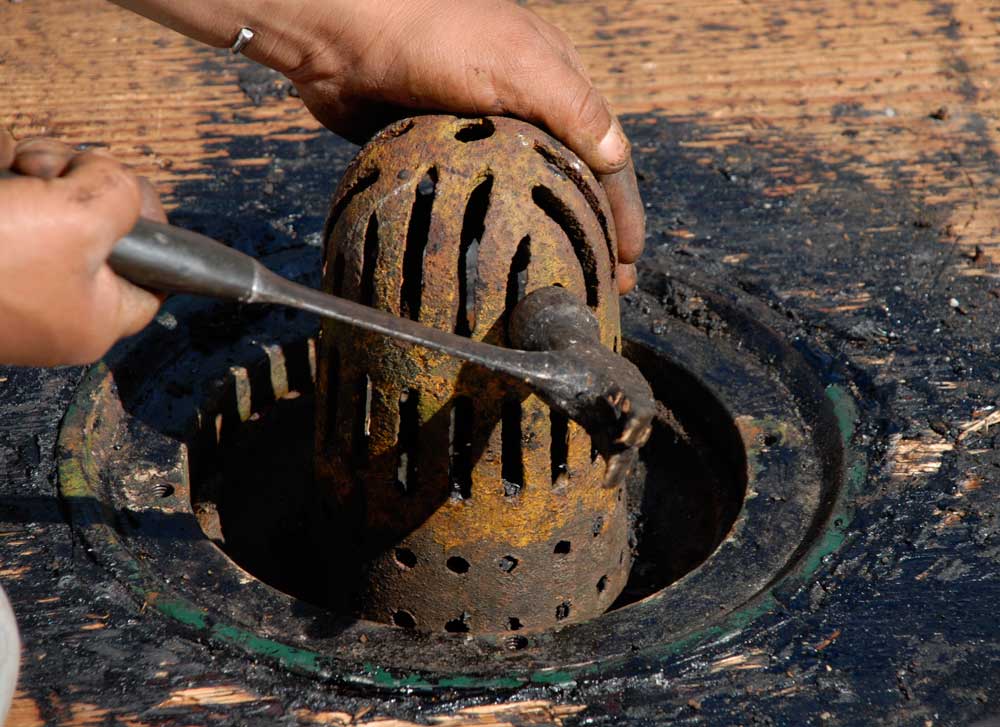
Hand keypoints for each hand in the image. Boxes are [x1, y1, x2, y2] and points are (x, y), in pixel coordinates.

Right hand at [0, 131, 164, 365]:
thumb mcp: (81, 220)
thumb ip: (124, 198)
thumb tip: (118, 187)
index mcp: (95, 318)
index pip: (155, 280)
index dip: (156, 230)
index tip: (134, 193)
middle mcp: (55, 303)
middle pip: (98, 226)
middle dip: (77, 181)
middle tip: (51, 173)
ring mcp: (11, 278)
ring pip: (45, 200)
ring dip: (30, 165)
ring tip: (11, 171)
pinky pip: (5, 196)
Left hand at [284, 0, 643, 292]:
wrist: (344, 33)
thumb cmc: (434, 34)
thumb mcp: (519, 61)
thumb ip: (573, 107)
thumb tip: (619, 157)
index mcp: (554, 80)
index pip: (604, 152)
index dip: (622, 207)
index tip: (630, 256)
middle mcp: (524, 107)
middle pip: (571, 179)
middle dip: (593, 232)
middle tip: (606, 284)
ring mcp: (480, 131)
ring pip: (527, 193)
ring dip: (549, 235)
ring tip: (564, 279)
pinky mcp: (441, 149)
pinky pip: (478, 196)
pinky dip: (497, 227)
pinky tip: (503, 256)